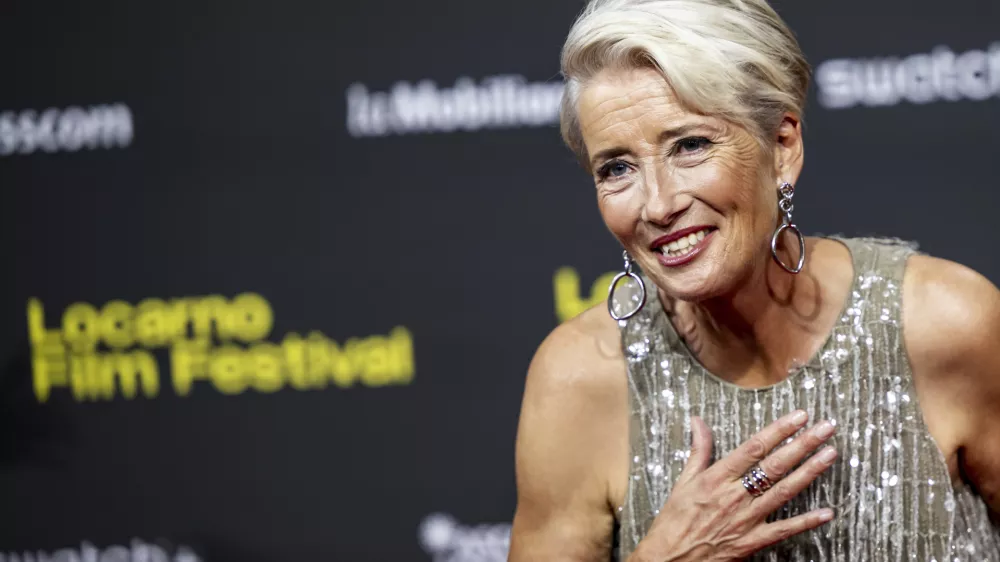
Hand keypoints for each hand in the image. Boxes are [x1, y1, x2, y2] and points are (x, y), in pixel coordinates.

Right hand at [629, 410, 837, 561]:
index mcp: (716, 478)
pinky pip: (783, 530)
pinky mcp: (751, 542)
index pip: (753, 447)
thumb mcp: (683, 481)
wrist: (669, 559)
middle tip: (825, 428)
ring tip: (830, 454)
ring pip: (783, 492)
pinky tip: (826, 512)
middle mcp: (734, 496)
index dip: (778, 430)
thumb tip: (698, 421)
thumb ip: (698, 450)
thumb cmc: (674, 521)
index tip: (798, 416)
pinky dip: (806, 522)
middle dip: (802, 444)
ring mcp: (745, 519)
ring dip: (809, 472)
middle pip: (774, 465)